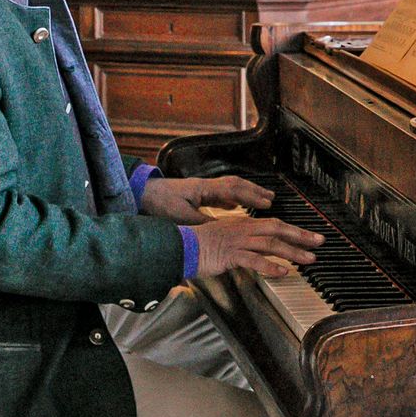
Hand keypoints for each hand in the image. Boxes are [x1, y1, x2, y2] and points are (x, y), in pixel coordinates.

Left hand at [139, 174, 273, 225]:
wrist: (143, 193)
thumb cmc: (160, 204)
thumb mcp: (181, 217)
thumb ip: (202, 223)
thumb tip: (221, 231)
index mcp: (203, 189)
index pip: (233, 190)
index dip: (251, 196)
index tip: (266, 203)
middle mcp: (206, 185)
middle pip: (236, 185)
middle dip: (255, 191)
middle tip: (272, 199)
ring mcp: (202, 188)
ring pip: (230, 187)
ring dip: (246, 193)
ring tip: (260, 200)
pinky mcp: (197, 194)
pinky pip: (221, 192)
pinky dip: (232, 197)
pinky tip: (235, 205)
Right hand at [194, 215, 322, 279]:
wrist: (180, 247)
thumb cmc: (199, 246)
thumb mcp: (225, 240)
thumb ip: (243, 244)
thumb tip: (258, 253)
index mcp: (243, 224)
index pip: (274, 224)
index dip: (294, 230)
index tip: (310, 236)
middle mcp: (243, 229)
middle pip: (278, 229)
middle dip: (301, 235)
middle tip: (320, 241)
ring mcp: (237, 241)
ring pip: (271, 244)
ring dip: (293, 251)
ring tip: (309, 259)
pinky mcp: (230, 255)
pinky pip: (254, 260)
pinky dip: (271, 266)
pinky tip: (283, 272)